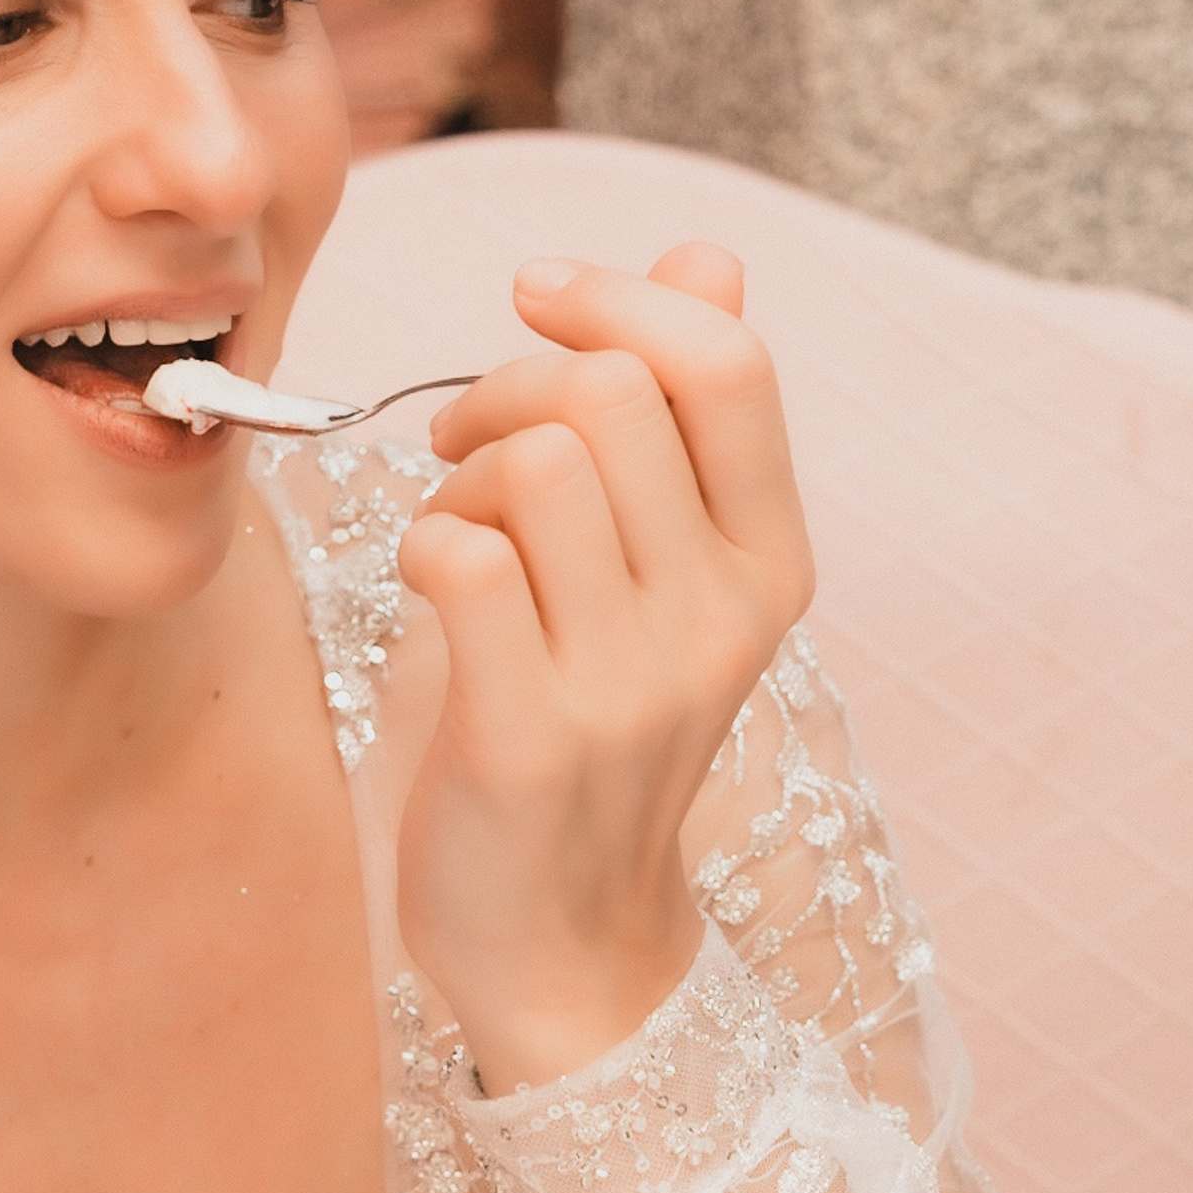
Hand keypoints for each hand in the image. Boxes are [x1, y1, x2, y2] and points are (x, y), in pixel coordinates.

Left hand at [394, 244, 813, 1092]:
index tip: (535, 295)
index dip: (618, 297)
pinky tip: (426, 591)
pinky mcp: (530, 735)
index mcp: (772, 563)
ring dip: (463, 475)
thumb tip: (709, 257)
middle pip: (610, 392)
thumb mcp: (669, 569)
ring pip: (536, 463)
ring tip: (456, 529)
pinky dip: (420, 546)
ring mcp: (632, 681)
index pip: (727, 364)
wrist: (563, 935)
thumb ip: (690, 416)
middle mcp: (721, 617)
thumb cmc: (595, 721)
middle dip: (508, 384)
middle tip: (464, 445)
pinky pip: (461, 560)